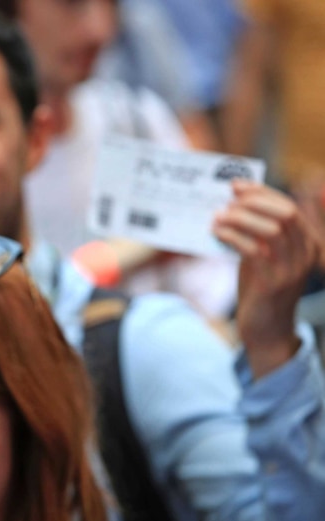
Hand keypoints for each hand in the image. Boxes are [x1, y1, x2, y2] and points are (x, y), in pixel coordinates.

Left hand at [213, 181, 320, 376]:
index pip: (289, 206)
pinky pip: (254, 250)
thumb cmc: (260, 289)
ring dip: (240, 218)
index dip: (262, 192)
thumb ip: (255, 233)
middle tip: (227, 200)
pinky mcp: (273, 283)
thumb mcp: (262, 255)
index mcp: (307, 243)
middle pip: (285, 213)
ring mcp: (292, 269)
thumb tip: (233, 204)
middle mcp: (306, 254)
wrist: (266, 330)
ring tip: (218, 216)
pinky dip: (233, 236)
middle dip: (254, 201)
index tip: (236, 184)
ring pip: (272, 229)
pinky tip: (217, 232)